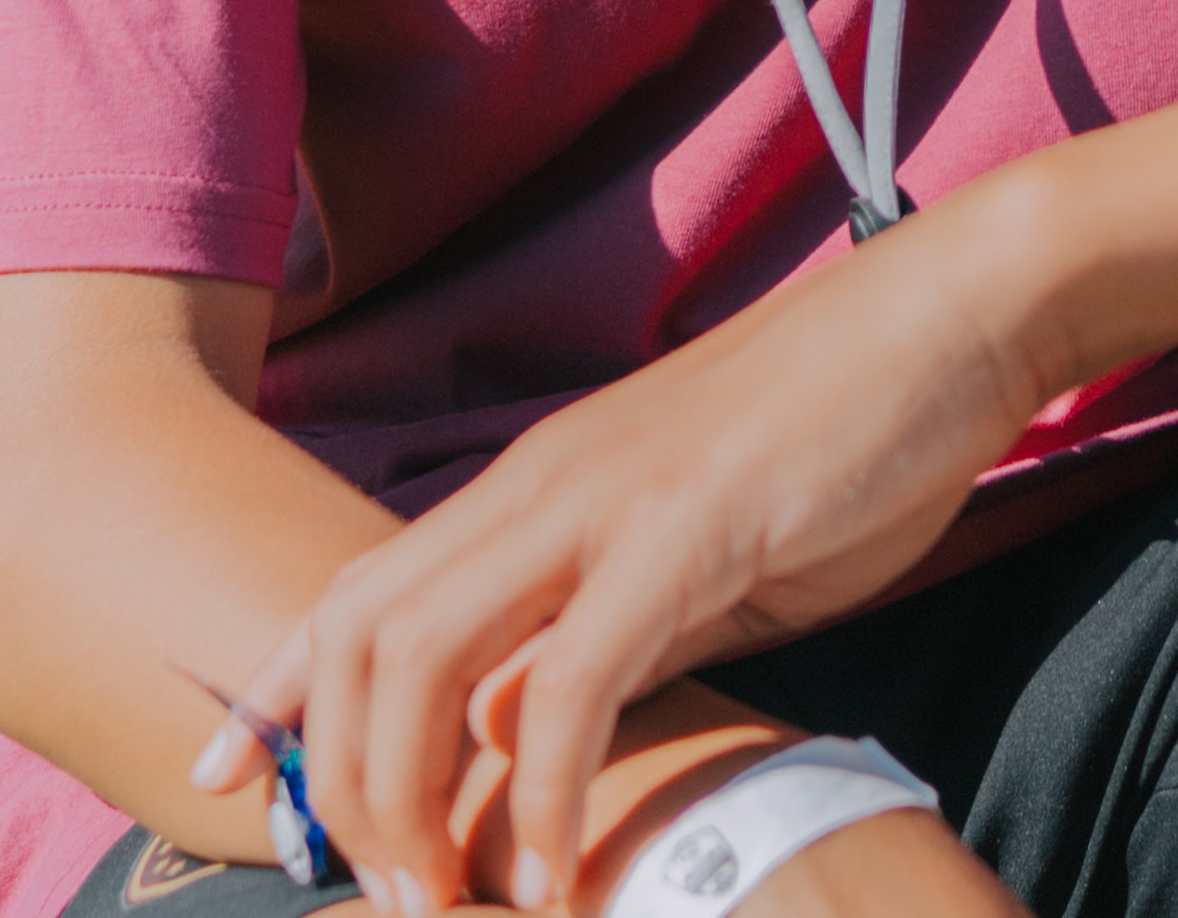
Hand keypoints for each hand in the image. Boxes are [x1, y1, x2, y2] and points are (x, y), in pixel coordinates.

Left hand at [198, 198, 1050, 914]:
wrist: (949, 319)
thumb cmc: (837, 433)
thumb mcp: (697, 546)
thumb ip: (614, 623)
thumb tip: (544, 721)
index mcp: (536, 483)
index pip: (359, 586)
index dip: (278, 691)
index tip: (228, 785)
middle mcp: (540, 484)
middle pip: (359, 629)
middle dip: (333, 774)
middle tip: (371, 893)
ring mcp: (605, 502)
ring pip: (426, 649)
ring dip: (410, 794)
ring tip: (441, 902)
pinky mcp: (685, 532)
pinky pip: (572, 678)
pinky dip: (542, 788)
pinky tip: (557, 875)